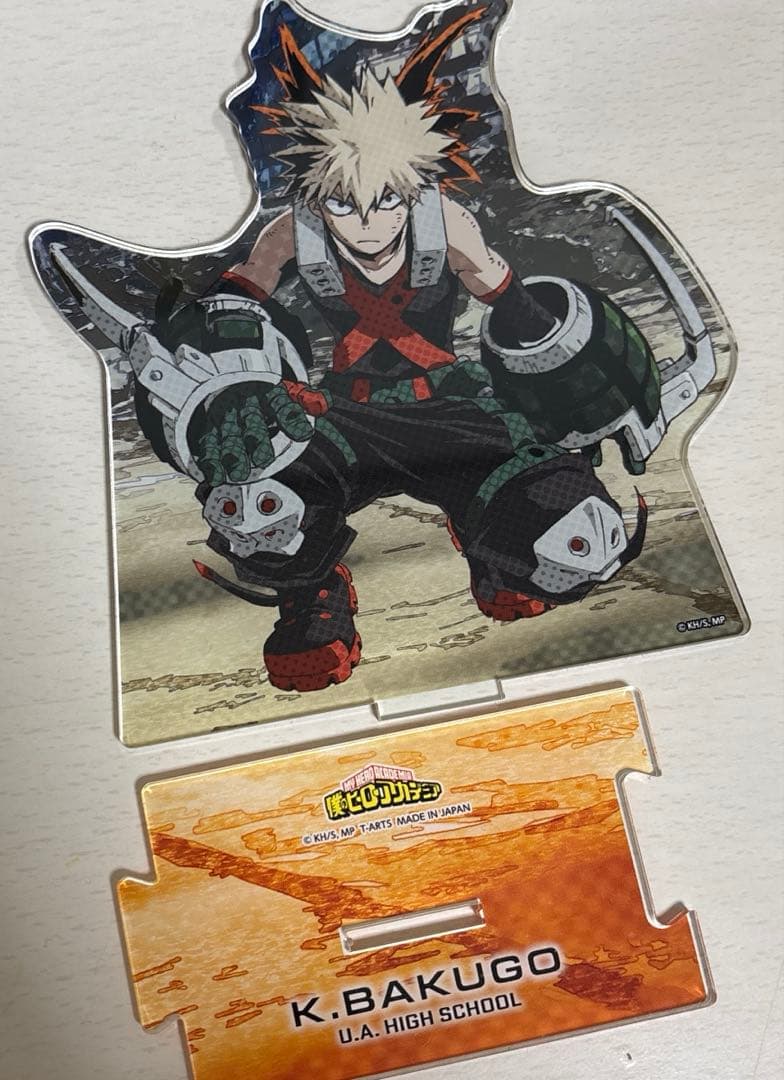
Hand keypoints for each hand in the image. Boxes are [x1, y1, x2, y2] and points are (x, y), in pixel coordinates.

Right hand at [195, 383, 311, 484]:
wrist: (229, 389)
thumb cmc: (263, 400)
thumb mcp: (285, 397)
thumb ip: (306, 402)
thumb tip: (322, 404)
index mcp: (267, 394)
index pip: (280, 403)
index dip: (291, 418)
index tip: (303, 435)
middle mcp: (244, 403)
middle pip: (251, 419)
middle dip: (256, 439)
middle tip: (263, 459)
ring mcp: (225, 416)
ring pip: (228, 434)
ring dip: (232, 454)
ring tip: (239, 473)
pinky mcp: (210, 429)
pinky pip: (207, 443)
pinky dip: (210, 461)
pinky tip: (216, 476)